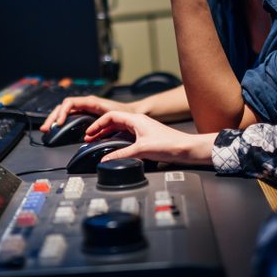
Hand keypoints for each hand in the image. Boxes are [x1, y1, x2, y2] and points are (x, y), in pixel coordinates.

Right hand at [40, 96, 137, 131]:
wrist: (136, 113)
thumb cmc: (127, 115)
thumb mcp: (114, 119)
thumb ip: (102, 125)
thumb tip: (88, 135)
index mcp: (91, 102)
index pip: (70, 103)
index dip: (62, 113)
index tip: (58, 124)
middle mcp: (86, 103)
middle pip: (63, 106)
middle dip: (53, 116)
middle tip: (45, 128)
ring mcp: (85, 108)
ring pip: (65, 110)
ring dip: (55, 119)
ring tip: (47, 129)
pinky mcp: (87, 114)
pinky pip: (70, 115)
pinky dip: (62, 121)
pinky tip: (58, 129)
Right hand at [84, 111, 215, 165]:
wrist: (187, 149)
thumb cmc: (169, 145)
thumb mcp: (141, 150)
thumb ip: (121, 154)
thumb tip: (106, 159)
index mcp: (136, 119)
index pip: (111, 116)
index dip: (98, 124)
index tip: (89, 133)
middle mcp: (138, 122)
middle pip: (114, 122)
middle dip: (100, 129)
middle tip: (89, 138)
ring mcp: (142, 130)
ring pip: (120, 129)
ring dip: (108, 134)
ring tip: (98, 141)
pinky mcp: (146, 138)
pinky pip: (127, 136)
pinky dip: (117, 140)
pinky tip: (114, 147)